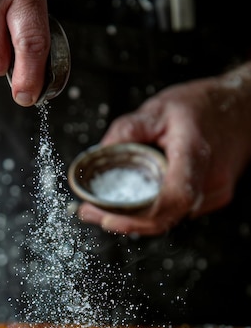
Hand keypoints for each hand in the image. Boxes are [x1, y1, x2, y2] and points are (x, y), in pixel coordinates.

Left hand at [78, 62, 250, 235]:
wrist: (242, 108)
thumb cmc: (205, 106)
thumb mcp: (159, 108)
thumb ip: (127, 130)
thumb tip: (100, 154)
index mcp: (195, 154)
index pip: (172, 199)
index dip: (139, 217)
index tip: (108, 216)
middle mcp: (209, 180)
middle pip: (165, 216)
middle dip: (124, 221)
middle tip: (91, 213)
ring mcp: (214, 193)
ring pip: (170, 217)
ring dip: (136, 218)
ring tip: (105, 208)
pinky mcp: (213, 199)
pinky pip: (178, 212)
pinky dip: (154, 210)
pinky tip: (135, 201)